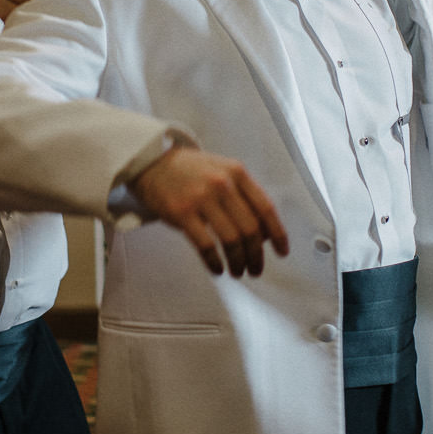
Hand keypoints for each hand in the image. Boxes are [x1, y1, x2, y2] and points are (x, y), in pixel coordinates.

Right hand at [130, 146, 288, 277]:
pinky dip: (215, 262)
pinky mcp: (182, 213)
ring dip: (238, 262)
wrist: (150, 162)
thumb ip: (243, 195)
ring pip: (231, 240)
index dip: (278, 234)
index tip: (282, 252)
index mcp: (237, 173)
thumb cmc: (190, 170)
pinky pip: (206, 245)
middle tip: (256, 269)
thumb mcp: (222, 171)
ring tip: (238, 271)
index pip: (266, 208)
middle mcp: (222, 184)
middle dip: (256, 255)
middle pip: (251, 229)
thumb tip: (265, 232)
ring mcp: (201, 198)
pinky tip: (218, 269)